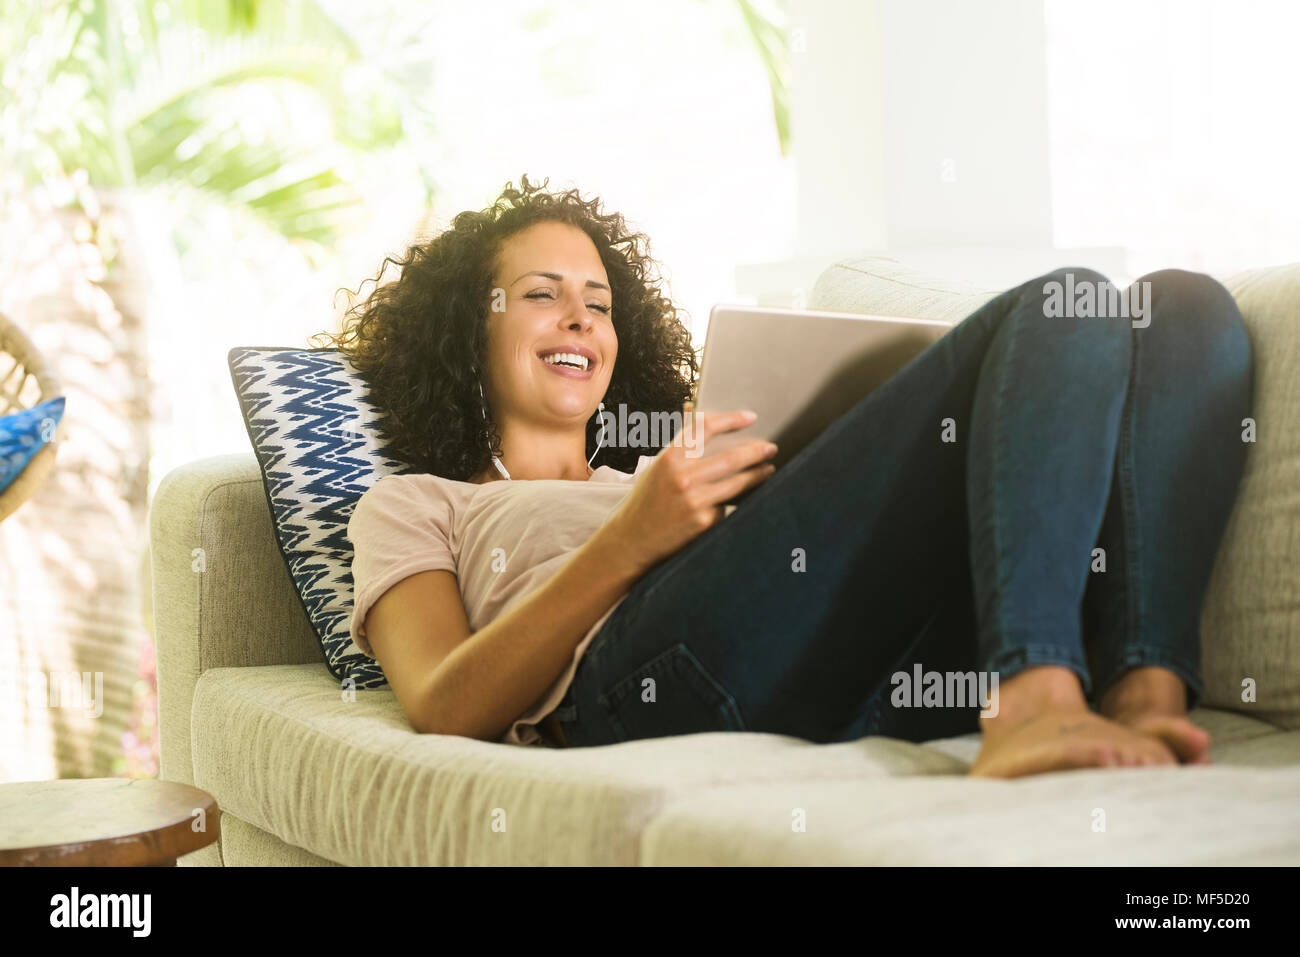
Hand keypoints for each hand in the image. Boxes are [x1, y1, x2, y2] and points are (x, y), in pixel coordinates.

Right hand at [597, 402, 777, 573]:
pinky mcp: (704, 521)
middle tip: (770, 447)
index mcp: (669, 457)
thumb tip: (698, 415)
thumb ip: (681, 446)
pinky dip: (731, 502)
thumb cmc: (647, 500)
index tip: (750, 417)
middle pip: (732, 457)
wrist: (633, 539)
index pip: (706, 428)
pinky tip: (733, 501)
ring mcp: (695, 500)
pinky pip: (726, 505)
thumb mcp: (658, 467)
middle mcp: (683, 477)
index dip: (731, 419)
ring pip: (738, 482)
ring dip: (757, 475)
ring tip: (767, 470)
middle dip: (756, 451)